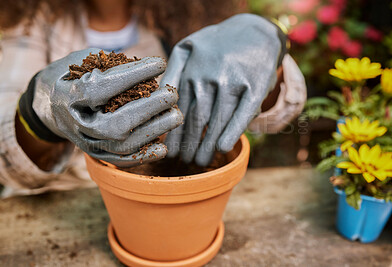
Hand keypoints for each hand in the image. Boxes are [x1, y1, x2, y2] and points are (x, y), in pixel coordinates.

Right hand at [19, 48, 182, 166]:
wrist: (49, 105)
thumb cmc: (72, 76)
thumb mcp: (83, 61)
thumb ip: (112, 65)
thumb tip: (151, 70)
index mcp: (67, 96)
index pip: (101, 88)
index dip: (133, 75)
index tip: (160, 64)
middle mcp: (75, 124)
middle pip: (115, 124)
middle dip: (149, 109)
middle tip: (172, 94)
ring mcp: (85, 143)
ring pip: (121, 146)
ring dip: (154, 131)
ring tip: (176, 115)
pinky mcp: (94, 154)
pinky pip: (120, 160)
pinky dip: (143, 156)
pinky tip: (163, 147)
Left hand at [161, 14, 282, 165]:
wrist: (255, 31)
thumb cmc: (216, 45)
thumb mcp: (187, 49)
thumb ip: (172, 72)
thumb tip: (156, 98)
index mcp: (192, 71)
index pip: (180, 109)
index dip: (174, 134)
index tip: (170, 152)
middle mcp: (210, 76)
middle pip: (197, 118)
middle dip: (189, 144)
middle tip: (186, 162)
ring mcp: (233, 80)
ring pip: (217, 119)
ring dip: (208, 145)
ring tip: (202, 161)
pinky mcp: (255, 84)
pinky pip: (243, 113)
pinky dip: (233, 132)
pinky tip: (224, 148)